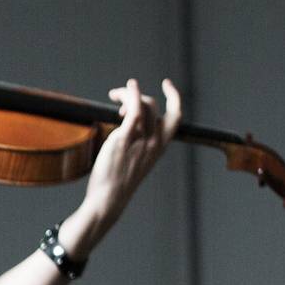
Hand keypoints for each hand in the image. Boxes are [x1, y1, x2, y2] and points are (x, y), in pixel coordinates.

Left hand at [64, 77, 181, 256]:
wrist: (109, 199)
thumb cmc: (117, 183)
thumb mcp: (134, 161)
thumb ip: (137, 142)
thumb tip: (127, 122)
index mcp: (160, 148)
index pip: (176, 117)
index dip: (174, 97)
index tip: (166, 85)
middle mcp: (154, 142)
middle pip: (154, 106)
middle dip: (139, 97)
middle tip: (122, 106)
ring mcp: (141, 140)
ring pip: (142, 104)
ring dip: (129, 94)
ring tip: (115, 98)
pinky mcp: (124, 138)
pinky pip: (133, 108)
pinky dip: (129, 94)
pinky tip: (121, 90)